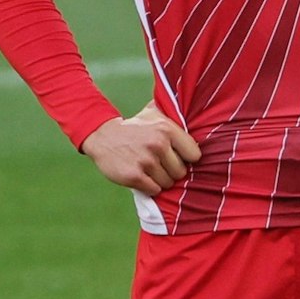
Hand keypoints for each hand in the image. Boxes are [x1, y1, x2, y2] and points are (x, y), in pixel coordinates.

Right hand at [81, 104, 200, 195]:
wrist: (103, 137)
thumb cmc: (134, 127)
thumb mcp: (153, 114)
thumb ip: (174, 113)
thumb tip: (196, 108)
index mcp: (166, 129)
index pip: (194, 154)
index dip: (187, 158)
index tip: (179, 157)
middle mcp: (158, 144)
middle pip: (181, 172)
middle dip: (172, 171)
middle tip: (160, 164)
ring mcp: (146, 161)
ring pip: (167, 183)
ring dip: (160, 180)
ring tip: (149, 169)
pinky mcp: (134, 176)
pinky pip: (154, 190)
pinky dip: (150, 187)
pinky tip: (142, 176)